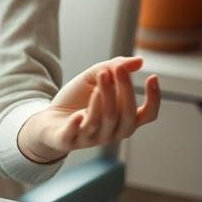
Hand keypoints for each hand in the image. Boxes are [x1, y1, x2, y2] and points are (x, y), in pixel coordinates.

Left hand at [18, 56, 160, 163]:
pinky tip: (77, 114)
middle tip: (118, 69)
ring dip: (103, 100)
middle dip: (125, 90)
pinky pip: (75, 135)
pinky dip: (77, 125)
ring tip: (102, 76)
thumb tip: (138, 61)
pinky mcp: (69, 141)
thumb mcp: (92, 79)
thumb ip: (112, 68)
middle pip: (126, 115)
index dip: (153, 99)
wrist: (48, 119)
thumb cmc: (76, 100)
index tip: (152, 76)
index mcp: (123, 120)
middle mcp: (112, 132)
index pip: (148, 115)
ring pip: (103, 122)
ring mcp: (91, 138)